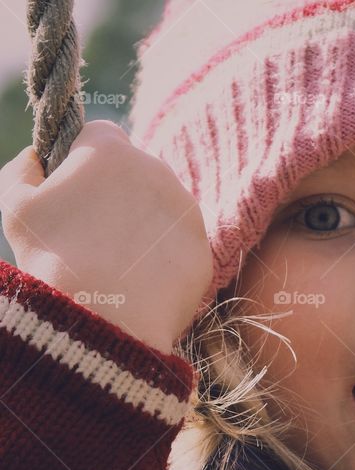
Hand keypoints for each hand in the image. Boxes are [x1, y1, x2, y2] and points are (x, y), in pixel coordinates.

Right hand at [0, 121, 212, 352]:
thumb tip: (35, 158)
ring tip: (114, 260)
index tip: (71, 189)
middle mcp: (157, 170)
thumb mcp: (17, 208)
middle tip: (91, 233)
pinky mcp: (203, 245)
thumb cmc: (54, 258)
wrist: (107, 318)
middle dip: (116, 193)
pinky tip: (139, 278)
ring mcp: (186, 209)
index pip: (99, 135)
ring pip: (160, 207)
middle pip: (134, 172)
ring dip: (141, 224)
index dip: (81, 159)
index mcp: (111, 150)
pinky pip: (178, 243)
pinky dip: (161, 255)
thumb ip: (22, 171)